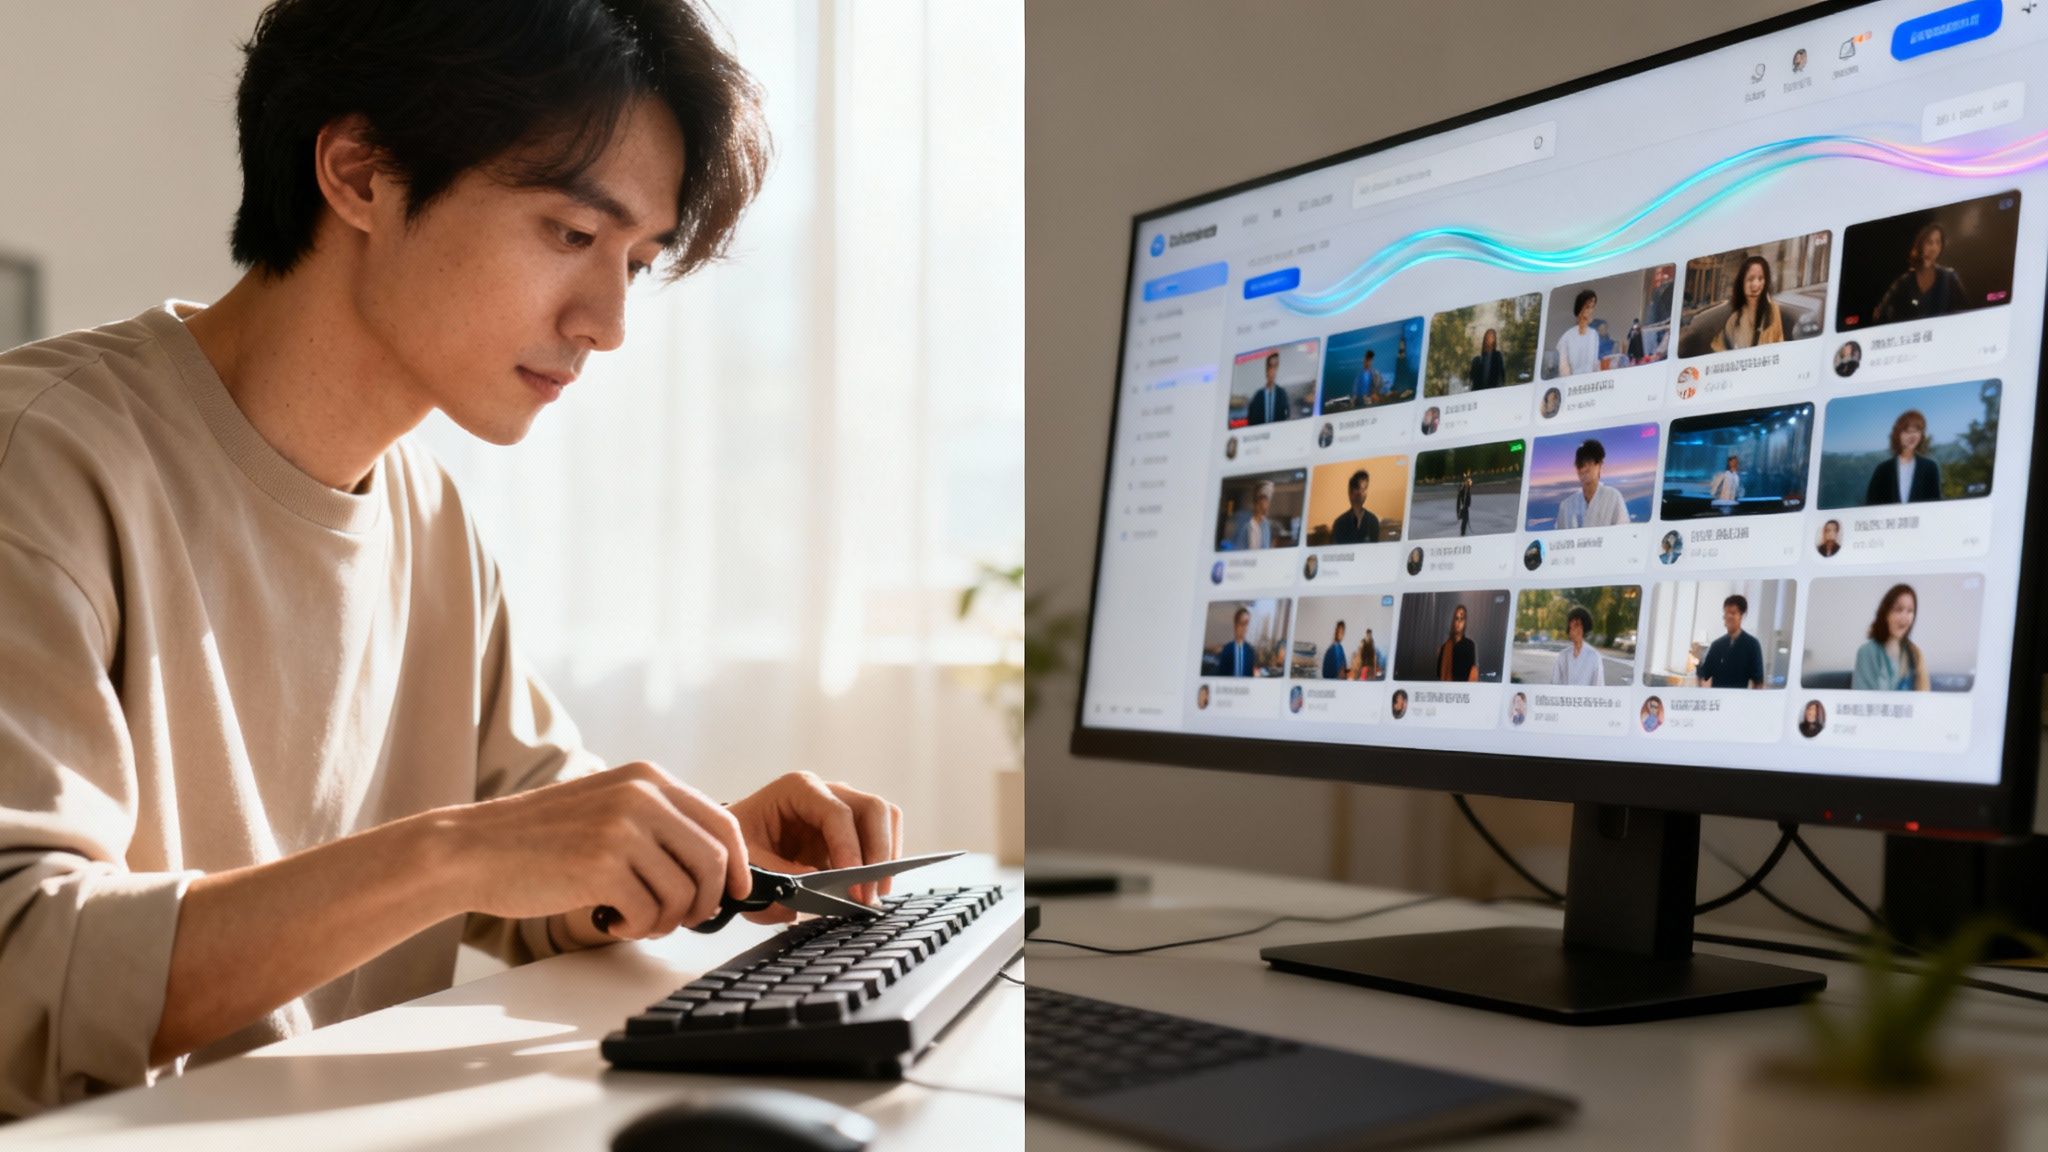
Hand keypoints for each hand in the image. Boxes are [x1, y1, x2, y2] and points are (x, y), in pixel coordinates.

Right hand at [448, 762, 749, 941]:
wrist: (472, 849)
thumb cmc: (537, 838)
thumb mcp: (607, 807)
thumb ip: (656, 823)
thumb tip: (712, 865)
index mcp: (648, 778)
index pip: (722, 822)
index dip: (738, 865)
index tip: (737, 892)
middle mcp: (642, 796)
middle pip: (714, 861)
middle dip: (707, 901)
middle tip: (683, 919)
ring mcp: (623, 829)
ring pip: (685, 893)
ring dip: (666, 919)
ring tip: (635, 918)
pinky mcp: (603, 866)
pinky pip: (650, 913)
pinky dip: (637, 927)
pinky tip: (611, 920)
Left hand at [726, 771, 902, 921]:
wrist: (737, 841)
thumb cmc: (740, 844)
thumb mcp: (746, 860)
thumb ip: (775, 877)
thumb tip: (807, 898)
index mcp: (797, 789)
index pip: (837, 813)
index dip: (849, 849)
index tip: (851, 884)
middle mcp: (826, 791)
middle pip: (873, 809)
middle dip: (877, 853)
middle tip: (868, 894)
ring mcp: (843, 806)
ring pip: (886, 819)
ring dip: (886, 856)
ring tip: (874, 894)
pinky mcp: (851, 828)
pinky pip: (881, 836)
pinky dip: (883, 861)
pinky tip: (870, 889)